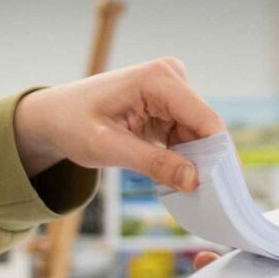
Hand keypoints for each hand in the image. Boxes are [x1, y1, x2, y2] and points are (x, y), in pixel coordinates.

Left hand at [13, 58, 225, 191]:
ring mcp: (170, 90)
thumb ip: (152, 163)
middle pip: (204, 128)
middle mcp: (170, 77)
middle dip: (206, 162)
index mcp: (158, 79)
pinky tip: (175, 177)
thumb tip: (194, 179)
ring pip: (197, 135)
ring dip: (194, 162)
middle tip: (207, 200)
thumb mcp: (107, 148)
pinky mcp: (166, 105)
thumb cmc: (71, 124)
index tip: (225, 189)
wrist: (53, 116)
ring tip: (186, 192)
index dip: (219, 155)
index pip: (205, 120)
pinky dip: (182, 157)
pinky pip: (185, 135)